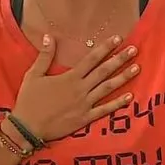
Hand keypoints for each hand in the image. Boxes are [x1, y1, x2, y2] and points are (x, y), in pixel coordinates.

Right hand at [12, 34, 139, 141]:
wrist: (28, 127)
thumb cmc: (29, 100)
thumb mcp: (33, 75)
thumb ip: (44, 56)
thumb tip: (49, 37)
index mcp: (69, 78)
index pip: (91, 59)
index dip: (105, 48)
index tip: (117, 38)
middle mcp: (80, 89)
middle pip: (104, 71)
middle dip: (120, 59)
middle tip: (134, 49)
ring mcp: (85, 104)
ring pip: (108, 88)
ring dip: (123, 78)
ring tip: (137, 68)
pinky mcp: (85, 118)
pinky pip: (104, 110)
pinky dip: (117, 103)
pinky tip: (129, 96)